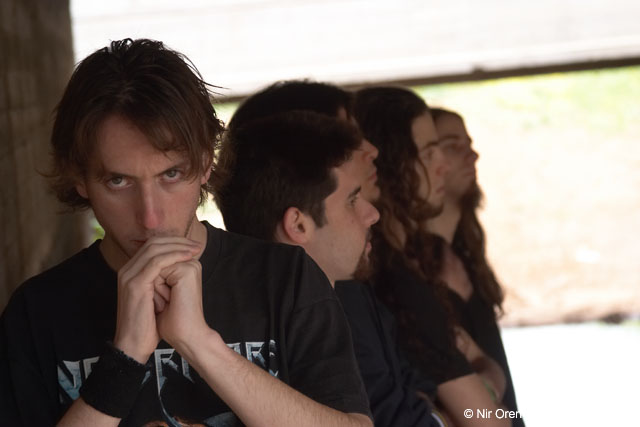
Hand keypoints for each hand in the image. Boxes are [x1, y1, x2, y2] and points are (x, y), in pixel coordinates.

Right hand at [113, 237, 200, 362]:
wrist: (134, 344)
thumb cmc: (148, 324)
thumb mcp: (155, 297)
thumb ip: (162, 281)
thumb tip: (180, 268)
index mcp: (131, 272)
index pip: (152, 246)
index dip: (173, 242)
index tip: (192, 246)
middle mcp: (127, 270)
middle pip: (153, 243)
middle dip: (177, 241)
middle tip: (196, 245)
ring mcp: (129, 276)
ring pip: (155, 249)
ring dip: (178, 247)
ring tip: (195, 250)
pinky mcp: (135, 284)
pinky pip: (156, 262)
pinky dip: (174, 256)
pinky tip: (187, 257)